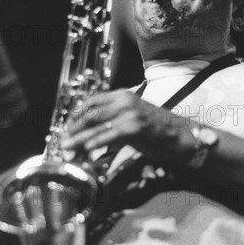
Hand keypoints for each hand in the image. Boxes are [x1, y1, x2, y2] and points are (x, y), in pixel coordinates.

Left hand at [61, 89, 195, 164]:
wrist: (180, 135)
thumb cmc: (156, 130)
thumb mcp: (131, 121)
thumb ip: (113, 123)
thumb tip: (91, 136)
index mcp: (122, 95)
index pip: (92, 102)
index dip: (76, 115)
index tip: (67, 127)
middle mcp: (124, 101)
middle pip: (91, 113)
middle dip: (74, 128)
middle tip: (63, 140)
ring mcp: (129, 113)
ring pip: (97, 124)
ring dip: (79, 138)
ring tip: (67, 146)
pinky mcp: (135, 127)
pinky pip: (110, 135)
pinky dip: (96, 141)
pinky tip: (86, 148)